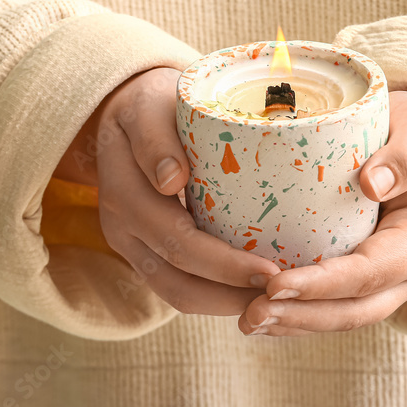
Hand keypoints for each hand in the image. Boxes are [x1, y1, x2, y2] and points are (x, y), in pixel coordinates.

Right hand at [55, 67, 280, 315]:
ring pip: (177, 293)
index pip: (176, 242)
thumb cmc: (151, 102)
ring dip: (226, 304)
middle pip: (177, 281)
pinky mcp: (147, 250)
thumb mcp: (148, 105)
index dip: (223, 265)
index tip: (271, 270)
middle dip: (232, 294)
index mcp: (123, 193)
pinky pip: (180, 284)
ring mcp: (132, 244)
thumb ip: (155, 138)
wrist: (129, 110)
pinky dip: (217, 294)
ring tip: (274, 300)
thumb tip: (170, 181)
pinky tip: (254, 289)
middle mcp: (122, 228)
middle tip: (283, 292)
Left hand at [236, 90, 406, 335]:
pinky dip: (296, 315)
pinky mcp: (365, 282)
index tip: (275, 284)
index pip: (370, 273)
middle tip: (250, 316)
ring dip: (293, 324)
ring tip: (247, 322)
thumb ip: (405, 157)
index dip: (322, 285)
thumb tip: (371, 184)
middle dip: (301, 317)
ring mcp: (387, 283)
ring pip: (340, 317)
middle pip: (353, 310)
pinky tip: (259, 316)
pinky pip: (331, 307)